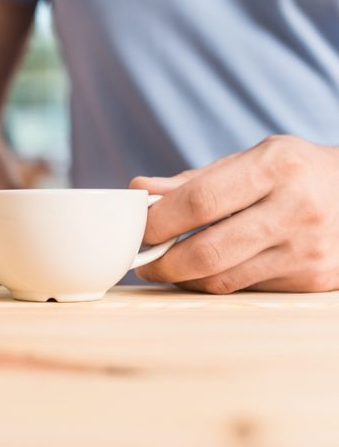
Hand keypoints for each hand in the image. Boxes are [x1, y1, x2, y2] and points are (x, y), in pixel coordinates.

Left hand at [130, 135, 338, 293]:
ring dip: (183, 278)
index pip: (200, 202)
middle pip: (207, 251)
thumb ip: (195, 179)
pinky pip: (245, 289)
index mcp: (276, 168)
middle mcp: (296, 209)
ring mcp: (307, 250)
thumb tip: (140, 192)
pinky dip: (215, 282)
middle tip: (144, 261)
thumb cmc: (295, 173)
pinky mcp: (311, 280)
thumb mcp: (252, 159)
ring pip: (222, 279)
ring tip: (167, 265)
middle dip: (163, 262)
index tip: (137, 229)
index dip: (159, 221)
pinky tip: (205, 271)